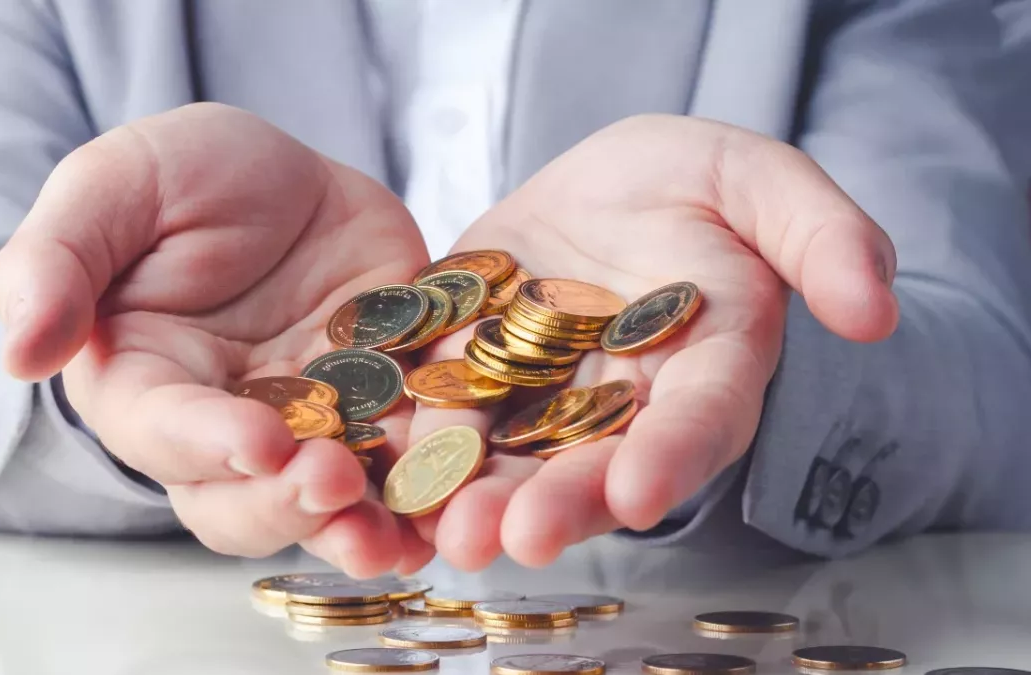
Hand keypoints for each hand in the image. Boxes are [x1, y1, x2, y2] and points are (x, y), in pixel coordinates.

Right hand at [0, 103, 435, 575]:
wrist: (285, 174)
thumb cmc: (183, 179)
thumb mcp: (114, 186)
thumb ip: (57, 260)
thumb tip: (19, 352)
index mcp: (145, 382)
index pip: (163, 432)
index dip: (206, 442)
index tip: (253, 440)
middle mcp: (224, 425)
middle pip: (241, 499)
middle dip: (286, 501)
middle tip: (333, 480)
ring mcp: (309, 426)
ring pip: (323, 506)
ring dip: (359, 525)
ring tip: (398, 529)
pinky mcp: (383, 408)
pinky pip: (405, 463)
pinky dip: (429, 490)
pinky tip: (460, 497)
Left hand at [405, 114, 898, 569]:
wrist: (599, 186)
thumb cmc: (689, 183)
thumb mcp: (759, 181)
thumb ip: (821, 235)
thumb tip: (878, 309)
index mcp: (704, 366)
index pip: (700, 418)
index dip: (675, 456)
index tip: (644, 493)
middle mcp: (624, 405)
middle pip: (598, 464)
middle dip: (563, 503)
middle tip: (522, 538)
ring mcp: (543, 400)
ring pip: (515, 461)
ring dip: (480, 503)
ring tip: (447, 534)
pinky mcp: (474, 380)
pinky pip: (442, 421)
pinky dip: (416, 452)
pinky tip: (383, 479)